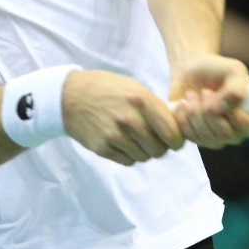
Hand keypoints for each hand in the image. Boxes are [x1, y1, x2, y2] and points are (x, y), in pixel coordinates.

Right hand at [62, 70, 184, 165]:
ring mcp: (114, 135)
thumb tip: (179, 121)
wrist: (69, 96)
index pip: (171, 132)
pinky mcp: (102, 148)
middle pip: (160, 149)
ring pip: (144, 157)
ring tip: (136, 138)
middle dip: (161, 146)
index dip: (177, 139)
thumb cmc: (106, 89)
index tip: (175, 140)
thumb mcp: (134, 87)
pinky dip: (130, 155)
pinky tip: (124, 142)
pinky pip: (128, 161)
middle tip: (155, 139)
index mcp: (141, 100)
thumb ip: (156, 105)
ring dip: (144, 151)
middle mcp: (129, 119)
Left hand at [169, 54, 248, 148]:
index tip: (224, 101)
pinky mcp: (200, 140)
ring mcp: (220, 138)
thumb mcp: (233, 69)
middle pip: (228, 135)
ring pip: (208, 138)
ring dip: (195, 113)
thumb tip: (233, 104)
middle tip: (205, 91)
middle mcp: (240, 130)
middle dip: (211, 111)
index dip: (242, 119)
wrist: (191, 71)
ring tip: (192, 95)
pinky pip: (192, 138)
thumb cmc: (216, 69)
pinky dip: (184, 119)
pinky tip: (183, 104)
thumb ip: (237, 86)